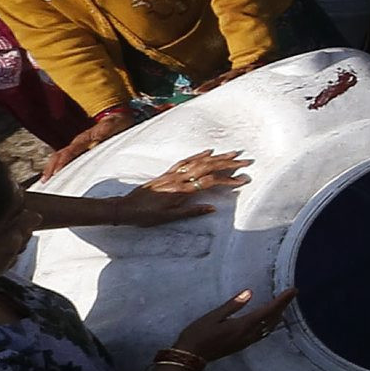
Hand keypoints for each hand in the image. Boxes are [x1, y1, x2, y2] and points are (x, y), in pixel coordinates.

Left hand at [106, 149, 247, 223]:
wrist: (124, 207)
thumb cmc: (145, 215)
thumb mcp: (168, 218)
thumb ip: (191, 212)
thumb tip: (212, 208)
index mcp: (181, 191)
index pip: (209, 182)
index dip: (228, 180)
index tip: (243, 180)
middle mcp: (178, 179)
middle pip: (207, 167)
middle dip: (228, 164)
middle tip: (245, 161)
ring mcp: (172, 174)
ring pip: (198, 161)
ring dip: (217, 157)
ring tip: (233, 154)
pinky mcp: (167, 173)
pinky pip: (185, 160)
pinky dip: (198, 155)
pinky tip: (208, 152)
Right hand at [171, 285, 291, 364]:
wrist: (190, 356)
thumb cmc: (198, 334)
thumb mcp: (213, 316)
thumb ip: (233, 305)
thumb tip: (250, 292)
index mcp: (243, 325)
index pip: (268, 311)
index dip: (282, 300)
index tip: (293, 291)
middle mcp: (248, 335)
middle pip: (272, 319)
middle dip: (283, 306)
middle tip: (291, 295)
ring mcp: (245, 342)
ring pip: (268, 328)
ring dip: (278, 316)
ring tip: (283, 306)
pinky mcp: (241, 345)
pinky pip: (262, 334)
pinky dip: (269, 325)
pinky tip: (269, 322)